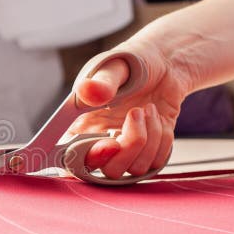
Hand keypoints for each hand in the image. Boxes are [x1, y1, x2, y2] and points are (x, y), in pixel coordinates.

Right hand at [68, 39, 191, 178]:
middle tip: (135, 113)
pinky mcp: (148, 152)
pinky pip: (156, 161)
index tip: (110, 144)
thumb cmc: (131, 63)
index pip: (70, 157)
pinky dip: (163, 138)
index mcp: (81, 124)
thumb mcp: (114, 67)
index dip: (86, 159)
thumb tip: (89, 92)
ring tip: (148, 108)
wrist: (164, 63)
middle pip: (108, 170)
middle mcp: (100, 142)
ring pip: (135, 168)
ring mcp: (124, 150)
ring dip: (150, 136)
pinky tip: (157, 117)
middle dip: (129, 146)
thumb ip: (101, 83)